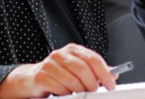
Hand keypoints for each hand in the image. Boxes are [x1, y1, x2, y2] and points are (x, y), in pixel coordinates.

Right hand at [0, 43, 115, 98]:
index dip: (104, 73)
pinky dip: (66, 94)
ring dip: (79, 91)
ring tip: (80, 94)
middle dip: (92, 84)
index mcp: (73, 50)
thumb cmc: (58, 74)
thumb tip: (113, 75)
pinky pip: (59, 88)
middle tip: (94, 92)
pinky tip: (66, 94)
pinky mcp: (41, 76)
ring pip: (72, 81)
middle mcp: (60, 54)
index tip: (111, 84)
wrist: (31, 79)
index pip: (93, 58)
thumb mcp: (77, 69)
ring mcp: (49, 64)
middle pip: (83, 69)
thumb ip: (94, 70)